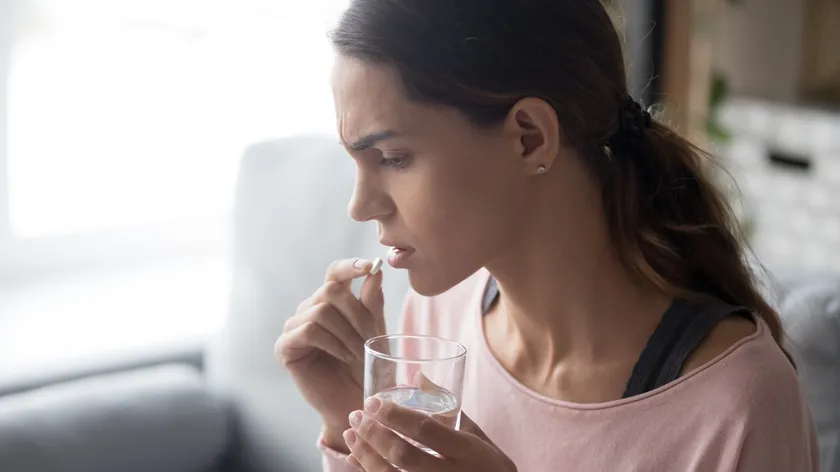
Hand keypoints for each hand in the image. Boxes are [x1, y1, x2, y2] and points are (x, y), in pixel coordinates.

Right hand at [274, 258, 385, 451]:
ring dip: (347, 333)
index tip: (370, 266)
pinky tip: (344, 357)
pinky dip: (332, 343)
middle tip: (371, 339)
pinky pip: (309, 331)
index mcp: (330, 302)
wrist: (355, 402)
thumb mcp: (375, 332)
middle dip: (357, 314)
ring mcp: (294, 327)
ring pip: (321, 310)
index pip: (334, 273)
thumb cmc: (366, 368)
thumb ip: (372, 303)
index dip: (350, 266)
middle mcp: (309, 309)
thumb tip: (374, 272)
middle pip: (331, 291)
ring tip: (359, 354)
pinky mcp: (285, 347)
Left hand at [343, 398, 517, 471]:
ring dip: (365, 455)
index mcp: (468, 452)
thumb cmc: (489, 467)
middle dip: (373, 434)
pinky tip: (357, 460)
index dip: (395, 415)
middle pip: (403, 455)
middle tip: (356, 416)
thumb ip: (448, 407)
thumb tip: (418, 375)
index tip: (373, 402)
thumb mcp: (477, 436)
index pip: (426, 430)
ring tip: (351, 435)